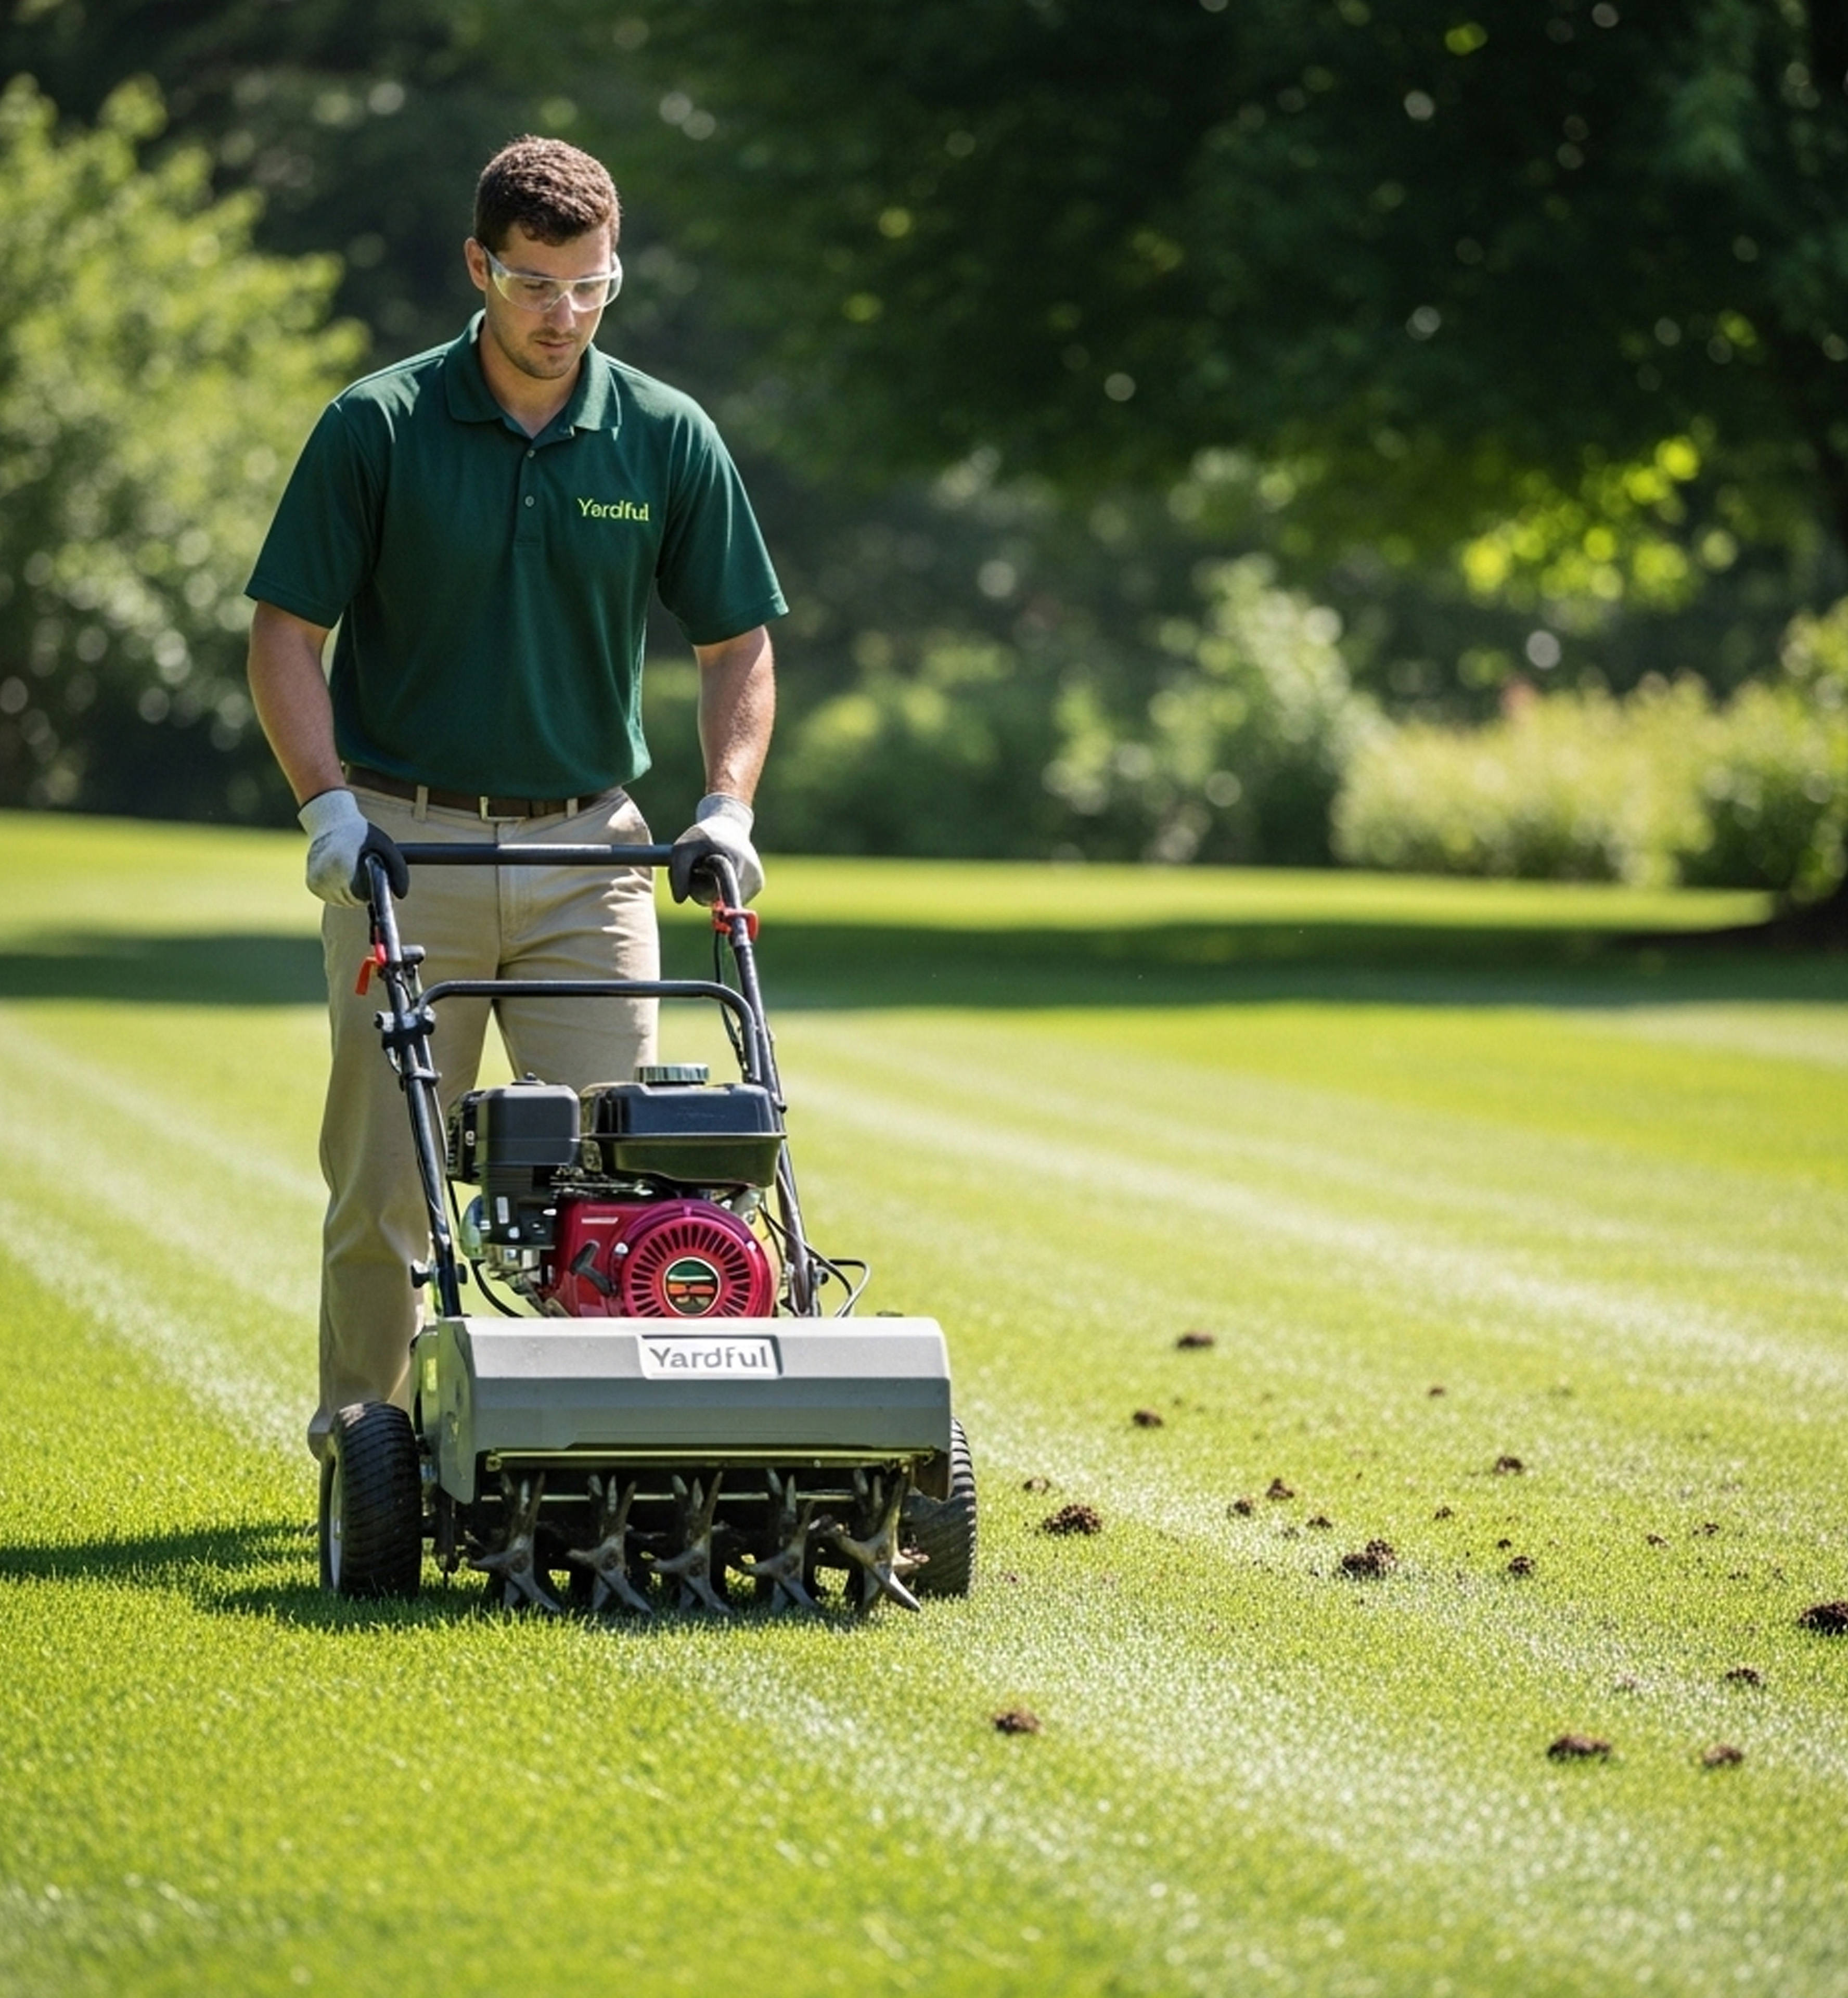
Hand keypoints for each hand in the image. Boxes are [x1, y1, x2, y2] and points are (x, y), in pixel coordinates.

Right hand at [297, 788, 409, 905]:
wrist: (331, 822)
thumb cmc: (361, 833)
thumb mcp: (384, 844)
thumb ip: (398, 869)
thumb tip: (401, 895)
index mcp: (342, 864)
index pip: (364, 895)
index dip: (372, 890)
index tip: (374, 877)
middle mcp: (325, 874)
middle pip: (354, 900)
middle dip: (364, 892)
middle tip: (365, 872)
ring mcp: (316, 881)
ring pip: (343, 902)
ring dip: (352, 893)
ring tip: (353, 871)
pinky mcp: (312, 885)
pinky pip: (333, 898)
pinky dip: (340, 891)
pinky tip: (343, 874)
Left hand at [669, 793, 763, 904]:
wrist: (729, 825)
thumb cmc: (704, 837)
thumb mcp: (683, 848)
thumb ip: (678, 873)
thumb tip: (680, 900)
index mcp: (734, 862)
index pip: (725, 891)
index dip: (724, 908)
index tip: (728, 924)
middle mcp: (750, 873)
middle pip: (722, 900)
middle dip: (706, 892)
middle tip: (700, 871)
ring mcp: (757, 881)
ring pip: (729, 901)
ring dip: (716, 891)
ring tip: (715, 869)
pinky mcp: (758, 884)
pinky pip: (736, 897)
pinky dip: (725, 890)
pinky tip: (726, 873)